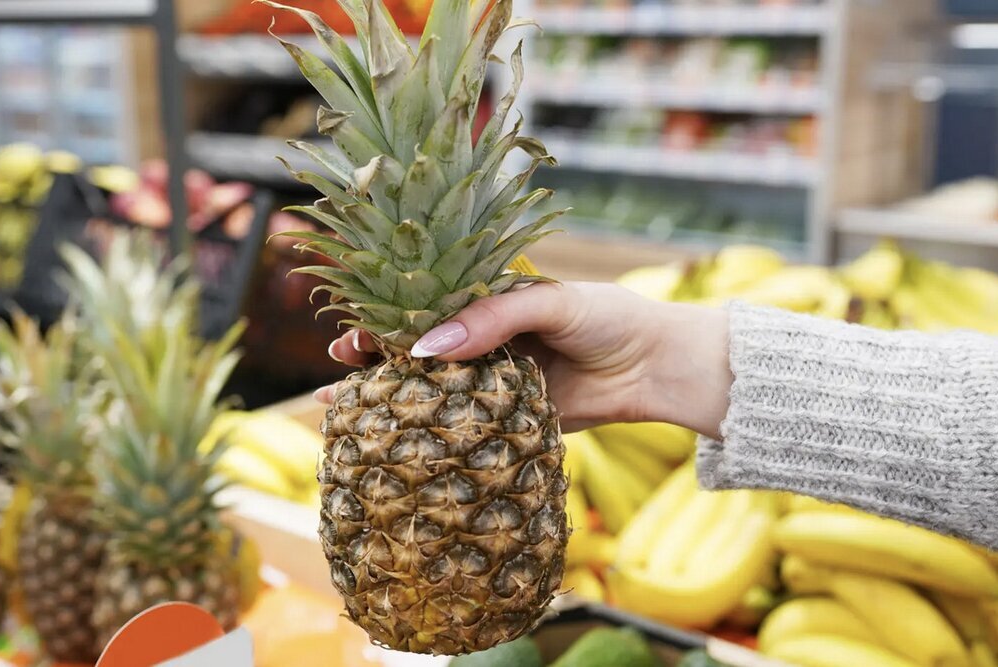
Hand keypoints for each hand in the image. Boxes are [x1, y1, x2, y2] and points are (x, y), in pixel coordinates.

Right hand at [316, 281, 732, 435]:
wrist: (658, 365)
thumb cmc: (609, 318)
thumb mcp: (551, 302)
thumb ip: (493, 317)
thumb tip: (428, 347)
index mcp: (487, 302)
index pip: (421, 307)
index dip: (382, 318)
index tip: (349, 332)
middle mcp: (483, 341)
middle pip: (416, 350)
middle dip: (372, 359)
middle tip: (339, 369)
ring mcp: (493, 383)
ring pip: (430, 391)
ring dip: (388, 399)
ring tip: (341, 410)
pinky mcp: (509, 421)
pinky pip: (461, 429)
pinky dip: (427, 435)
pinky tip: (394, 443)